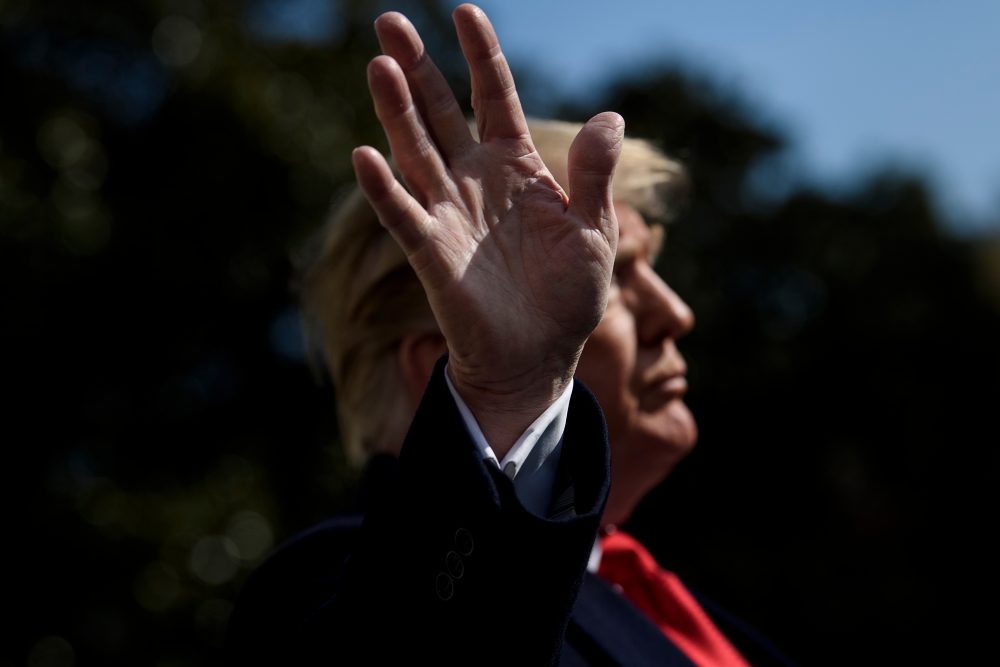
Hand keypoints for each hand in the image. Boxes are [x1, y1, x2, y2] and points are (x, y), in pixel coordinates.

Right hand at [352, 3, 622, 455]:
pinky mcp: (431, 253)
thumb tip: (611, 116)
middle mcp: (475, 181)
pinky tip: (365, 156)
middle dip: (418, 67)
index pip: (494, 99)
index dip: (481, 56)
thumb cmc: (568, 297)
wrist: (539, 357)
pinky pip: (403, 215)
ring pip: (416, 151)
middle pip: (441, 112)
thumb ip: (594, 175)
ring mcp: (449, 213)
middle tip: (390, 22)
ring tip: (379, 65)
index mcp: (518, 169)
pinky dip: (384, 189)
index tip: (465, 12)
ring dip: (397, 111)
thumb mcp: (595, 232)